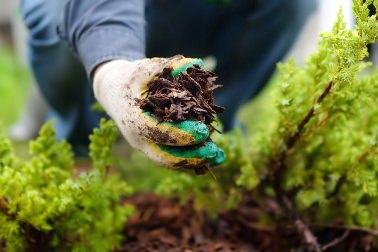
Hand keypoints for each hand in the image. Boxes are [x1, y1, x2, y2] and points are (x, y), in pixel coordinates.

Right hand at [93, 55, 224, 169]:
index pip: (158, 132)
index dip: (182, 134)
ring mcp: (145, 146)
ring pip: (169, 161)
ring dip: (195, 161)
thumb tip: (196, 63)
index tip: (204, 130)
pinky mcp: (153, 147)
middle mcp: (138, 138)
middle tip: (214, 152)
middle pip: (164, 156)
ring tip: (219, 157)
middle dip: (191, 156)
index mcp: (134, 119)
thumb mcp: (145, 68)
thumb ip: (168, 66)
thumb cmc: (130, 78)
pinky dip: (191, 159)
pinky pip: (172, 157)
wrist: (113, 91)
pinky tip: (211, 157)